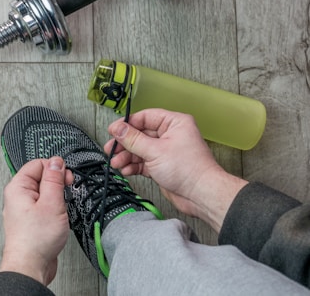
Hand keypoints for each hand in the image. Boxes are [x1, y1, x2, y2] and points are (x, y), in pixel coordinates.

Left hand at [0, 157, 73, 285]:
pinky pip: (44, 207)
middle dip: (57, 184)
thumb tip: (56, 162)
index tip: (66, 178)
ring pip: (44, 193)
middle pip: (41, 178)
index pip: (37, 164)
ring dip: (56, 199)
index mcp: (18, 187)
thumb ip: (54, 180)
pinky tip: (57, 220)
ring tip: (59, 211)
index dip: (54, 168)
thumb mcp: (51, 203)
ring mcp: (24, 209)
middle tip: (65, 194)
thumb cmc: (36, 239)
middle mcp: (18, 197)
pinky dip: (54, 210)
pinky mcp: (31, 221)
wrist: (30, 267)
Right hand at [104, 109, 246, 231]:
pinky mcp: (162, 166)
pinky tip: (126, 169)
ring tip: (116, 163)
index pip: (145, 117)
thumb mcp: (155, 151)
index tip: (113, 131)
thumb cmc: (189, 170)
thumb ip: (133, 139)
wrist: (201, 196)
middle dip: (124, 144)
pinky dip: (134, 166)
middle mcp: (170, 135)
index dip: (127, 124)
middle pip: (140, 134)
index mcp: (174, 123)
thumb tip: (118, 128)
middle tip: (111, 149)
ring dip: (127, 157)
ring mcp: (165, 151)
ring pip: (139, 150)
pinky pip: (143, 162)